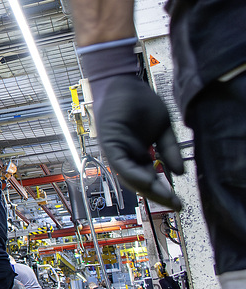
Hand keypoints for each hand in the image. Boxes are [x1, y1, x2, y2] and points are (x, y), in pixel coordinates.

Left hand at [94, 75, 184, 207]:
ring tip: (167, 198)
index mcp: (137, 154)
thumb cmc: (141, 103)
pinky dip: (133, 174)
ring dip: (147, 189)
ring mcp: (116, 151)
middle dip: (158, 195)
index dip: (163, 191)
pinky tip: (149, 182)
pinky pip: (120, 164)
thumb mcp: (163, 129)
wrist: (125, 83)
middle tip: (176, 205)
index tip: (179, 202)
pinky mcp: (108, 143)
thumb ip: (169, 150)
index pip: (149, 178)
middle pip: (139, 182)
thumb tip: (179, 172)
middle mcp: (125, 155)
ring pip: (129, 177)